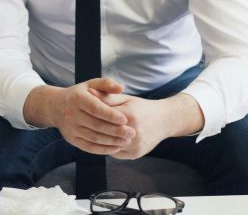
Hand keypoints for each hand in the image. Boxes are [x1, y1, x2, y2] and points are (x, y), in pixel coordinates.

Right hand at [53, 78, 135, 155]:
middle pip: (96, 125)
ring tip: (127, 140)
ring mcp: (70, 128)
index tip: (125, 119)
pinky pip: (89, 147)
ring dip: (112, 141)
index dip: (111, 115)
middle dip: (116, 130)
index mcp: (77, 98)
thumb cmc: (80, 94)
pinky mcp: (71, 139)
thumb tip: (121, 87)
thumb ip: (107, 84)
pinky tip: (116, 147)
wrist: (57, 107)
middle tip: (131, 133)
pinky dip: (103, 149)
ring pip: (94, 138)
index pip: (96, 108)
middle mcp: (71, 114)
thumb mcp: (91, 85)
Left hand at [90, 90, 204, 159]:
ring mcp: (135, 146)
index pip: (104, 117)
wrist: (164, 121)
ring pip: (109, 145)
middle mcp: (134, 133)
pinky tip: (102, 140)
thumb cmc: (143, 107)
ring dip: (99, 140)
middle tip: (82, 124)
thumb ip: (108, 97)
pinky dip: (108, 147)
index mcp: (130, 116)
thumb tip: (90, 93)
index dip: (92, 114)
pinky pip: (116, 152)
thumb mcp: (126, 99)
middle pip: (106, 133)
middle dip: (93, 128)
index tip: (82, 112)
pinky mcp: (136, 154)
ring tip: (90, 132)